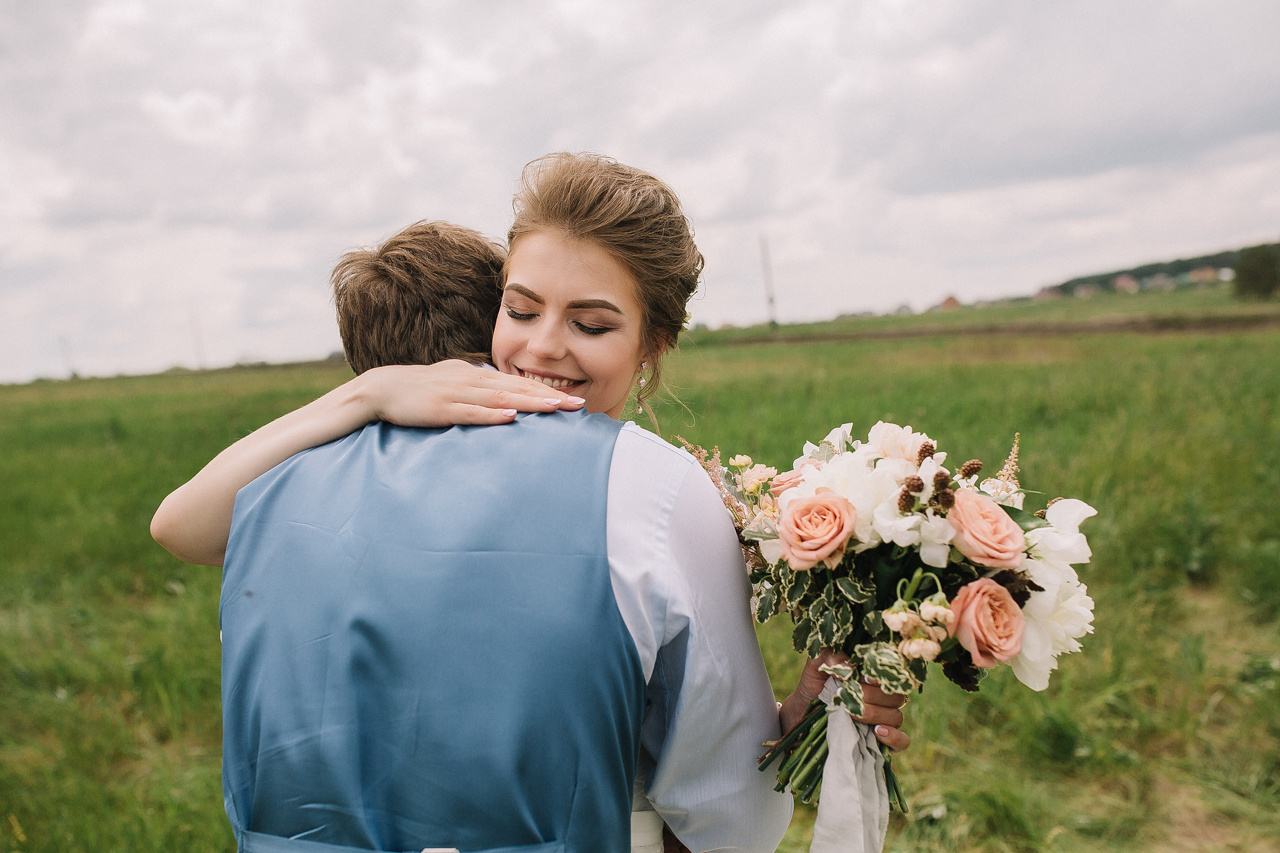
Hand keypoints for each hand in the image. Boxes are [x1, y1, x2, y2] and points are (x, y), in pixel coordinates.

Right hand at [353, 361, 585, 426]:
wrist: (382, 388)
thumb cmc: (422, 389)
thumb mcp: (456, 383)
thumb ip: (480, 388)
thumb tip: (504, 398)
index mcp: (478, 375)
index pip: (520, 382)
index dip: (549, 390)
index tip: (575, 400)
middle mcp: (472, 380)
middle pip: (518, 387)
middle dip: (550, 396)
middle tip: (579, 405)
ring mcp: (457, 394)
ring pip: (500, 397)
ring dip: (529, 403)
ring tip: (555, 408)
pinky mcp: (441, 409)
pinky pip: (470, 412)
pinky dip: (491, 414)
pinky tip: (510, 416)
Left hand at [779, 650, 910, 752]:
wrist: (802, 713)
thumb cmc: (814, 685)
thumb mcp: (817, 666)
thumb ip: (830, 656)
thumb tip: (850, 668)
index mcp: (873, 676)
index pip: (892, 674)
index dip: (882, 676)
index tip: (866, 678)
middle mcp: (883, 697)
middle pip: (895, 696)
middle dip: (873, 696)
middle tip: (852, 698)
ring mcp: (885, 719)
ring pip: (896, 716)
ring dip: (877, 715)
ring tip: (856, 715)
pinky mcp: (883, 741)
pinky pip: (903, 740)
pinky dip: (894, 737)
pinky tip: (878, 732)